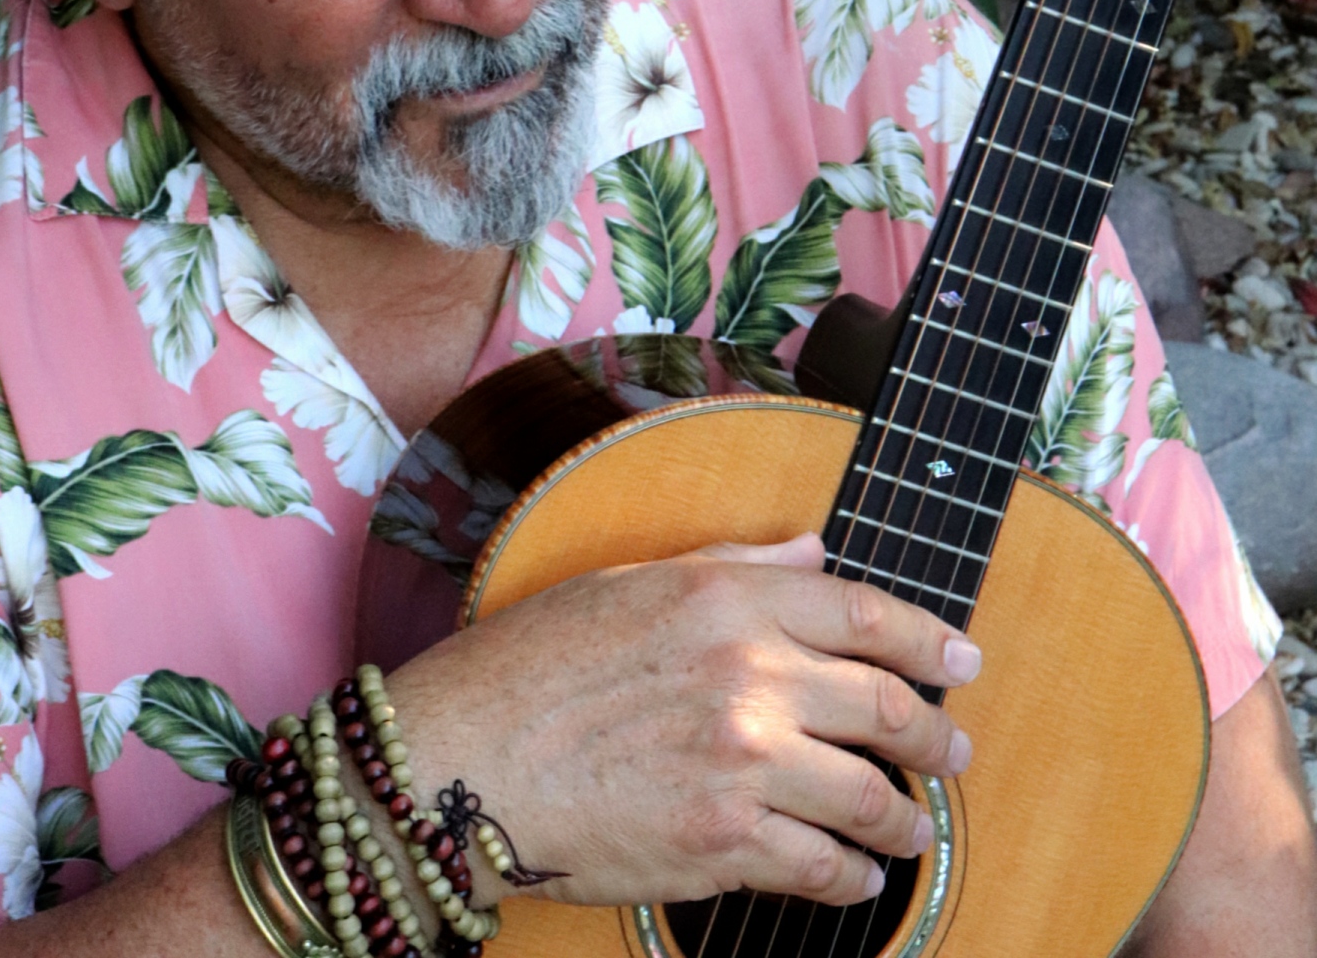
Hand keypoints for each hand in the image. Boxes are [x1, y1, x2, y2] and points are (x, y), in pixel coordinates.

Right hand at [384, 534, 980, 910]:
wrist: (463, 766)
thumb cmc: (529, 668)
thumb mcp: (628, 583)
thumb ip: (733, 561)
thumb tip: (812, 550)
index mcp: (722, 596)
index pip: (862, 609)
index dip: (929, 637)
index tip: (963, 660)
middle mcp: (746, 671)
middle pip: (885, 703)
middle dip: (937, 736)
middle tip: (955, 750)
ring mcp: (742, 760)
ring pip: (869, 794)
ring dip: (906, 816)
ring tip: (913, 826)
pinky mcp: (724, 843)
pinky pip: (823, 865)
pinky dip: (854, 877)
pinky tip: (856, 876)